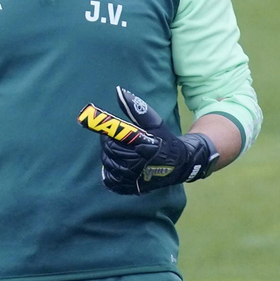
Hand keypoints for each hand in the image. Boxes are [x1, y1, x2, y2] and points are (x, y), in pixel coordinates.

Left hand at [78, 86, 219, 194]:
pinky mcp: (131, 189)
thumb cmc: (165, 141)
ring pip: (108, 164)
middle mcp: (138, 165)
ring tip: (118, 150)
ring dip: (109, 156)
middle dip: (108, 142)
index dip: (106, 132)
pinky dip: (110, 171)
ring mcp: (133, 179)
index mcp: (144, 147)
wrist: (179, 165)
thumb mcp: (154, 123)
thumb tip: (119, 91)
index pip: (113, 139)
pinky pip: (110, 180)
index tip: (100, 126)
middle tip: (114, 138)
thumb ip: (137, 108)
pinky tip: (118, 164)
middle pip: (109, 151)